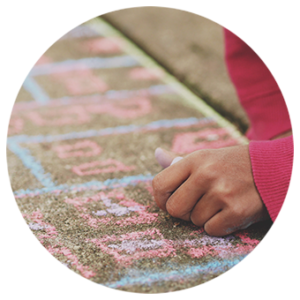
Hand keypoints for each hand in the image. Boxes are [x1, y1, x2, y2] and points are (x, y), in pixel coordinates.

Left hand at [152, 146, 269, 235]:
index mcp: (194, 160)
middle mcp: (206, 174)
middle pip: (173, 208)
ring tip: (217, 203)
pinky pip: (211, 230)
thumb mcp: (204, 157)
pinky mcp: (236, 211)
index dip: (161, 197)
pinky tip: (227, 212)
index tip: (170, 199)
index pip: (159, 185)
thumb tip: (157, 153)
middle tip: (195, 204)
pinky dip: (217, 225)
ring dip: (203, 217)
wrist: (268, 169)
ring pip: (193, 221)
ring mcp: (222, 193)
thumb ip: (178, 160)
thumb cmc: (229, 165)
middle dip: (182, 211)